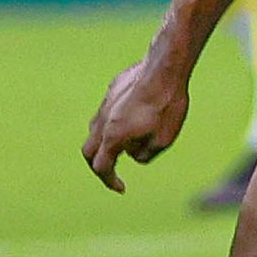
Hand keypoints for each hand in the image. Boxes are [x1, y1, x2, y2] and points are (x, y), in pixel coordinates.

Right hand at [83, 59, 189, 193]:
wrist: (165, 68)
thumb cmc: (167, 105)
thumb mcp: (163, 140)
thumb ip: (144, 155)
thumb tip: (133, 154)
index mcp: (112, 138)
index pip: (101, 168)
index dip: (110, 181)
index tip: (121, 188)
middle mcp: (102, 121)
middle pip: (89, 151)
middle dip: (98, 164)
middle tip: (111, 171)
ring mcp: (105, 103)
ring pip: (96, 129)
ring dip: (105, 141)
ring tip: (125, 144)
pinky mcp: (113, 88)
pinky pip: (108, 110)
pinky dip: (114, 121)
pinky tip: (134, 117)